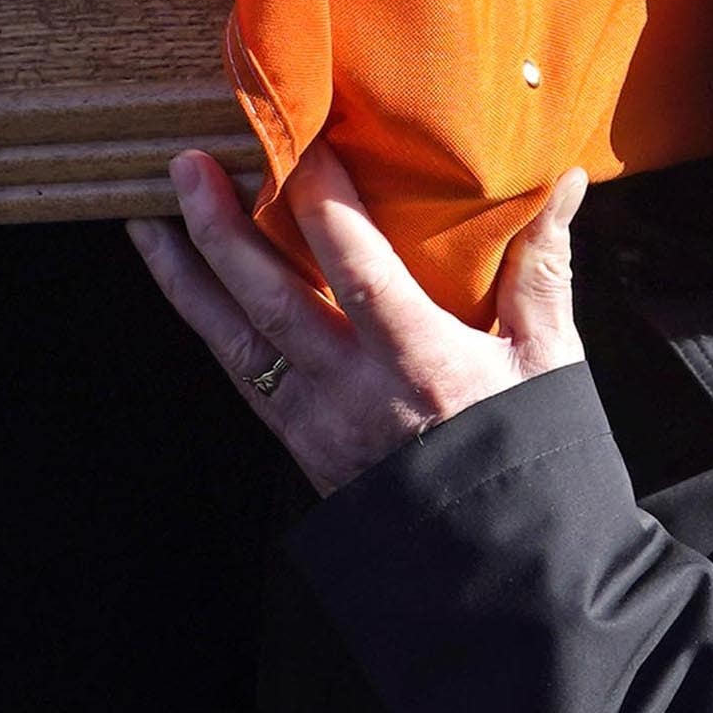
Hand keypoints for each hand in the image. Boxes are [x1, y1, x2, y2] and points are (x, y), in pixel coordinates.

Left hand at [126, 143, 587, 497]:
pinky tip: (186, 290)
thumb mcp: (549, 362)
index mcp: (422, 365)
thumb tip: (565, 184)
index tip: (299, 142)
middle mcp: (354, 393)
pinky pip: (239, 374)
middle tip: (185, 165)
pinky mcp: (299, 443)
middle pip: (269, 300)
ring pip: (232, 340)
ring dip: (185, 278)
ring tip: (147, 222)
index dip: (322, 204)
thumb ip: (542, 268)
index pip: (358, 269)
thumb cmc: (529, 456)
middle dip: (219, 229)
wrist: (498, 569)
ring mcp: (316, 423)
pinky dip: (206, 325)